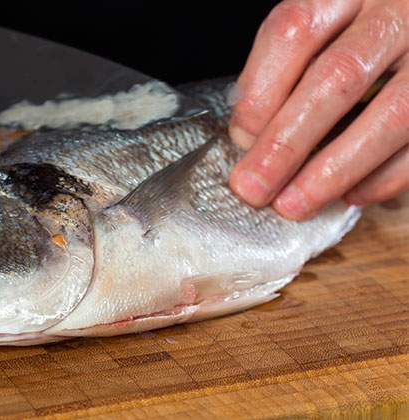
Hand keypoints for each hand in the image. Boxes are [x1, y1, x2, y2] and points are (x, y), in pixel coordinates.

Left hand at [228, 0, 407, 219]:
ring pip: (392, 113)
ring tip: (295, 204)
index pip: (295, 31)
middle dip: (288, 143)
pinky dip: (386, 176)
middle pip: (337, 76)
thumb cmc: (358, 33)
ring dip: (335, 170)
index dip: (261, 91)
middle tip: (254, 188)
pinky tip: (351, 194)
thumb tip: (249, 134)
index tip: (241, 139)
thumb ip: (284, 69)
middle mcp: (398, 10)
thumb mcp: (322, 28)